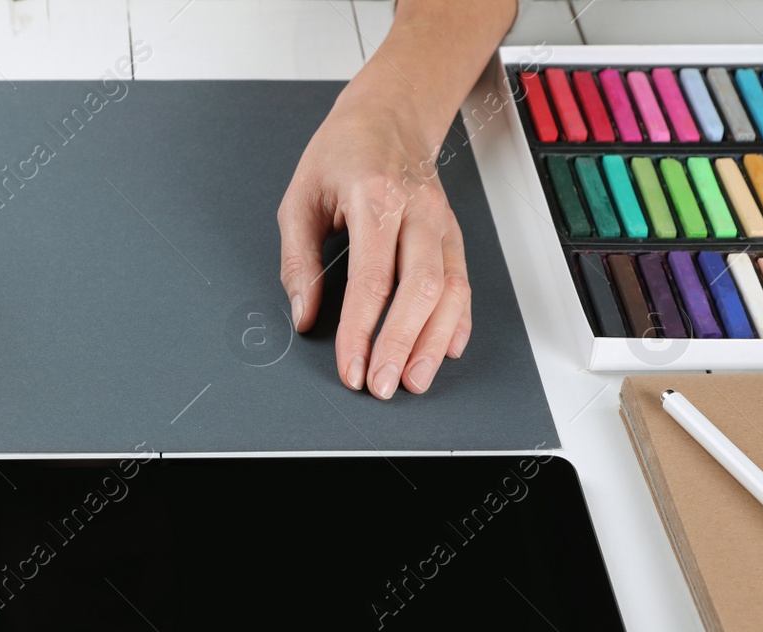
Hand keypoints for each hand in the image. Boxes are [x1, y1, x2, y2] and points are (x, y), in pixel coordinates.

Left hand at [277, 93, 470, 398]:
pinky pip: (464, 283)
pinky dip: (457, 321)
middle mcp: (417, 211)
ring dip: (433, 342)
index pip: (372, 280)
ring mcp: (441, 223)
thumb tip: (304, 313)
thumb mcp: (300, 197)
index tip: (351, 368)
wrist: (389, 113)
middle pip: (420, 290)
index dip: (360, 332)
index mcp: (375, 199)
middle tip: (382, 386)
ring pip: (450, 290)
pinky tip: (445, 350)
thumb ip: (298, 260)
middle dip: (400, 345)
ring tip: (413, 380)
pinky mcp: (452, 234)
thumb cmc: (341, 152)